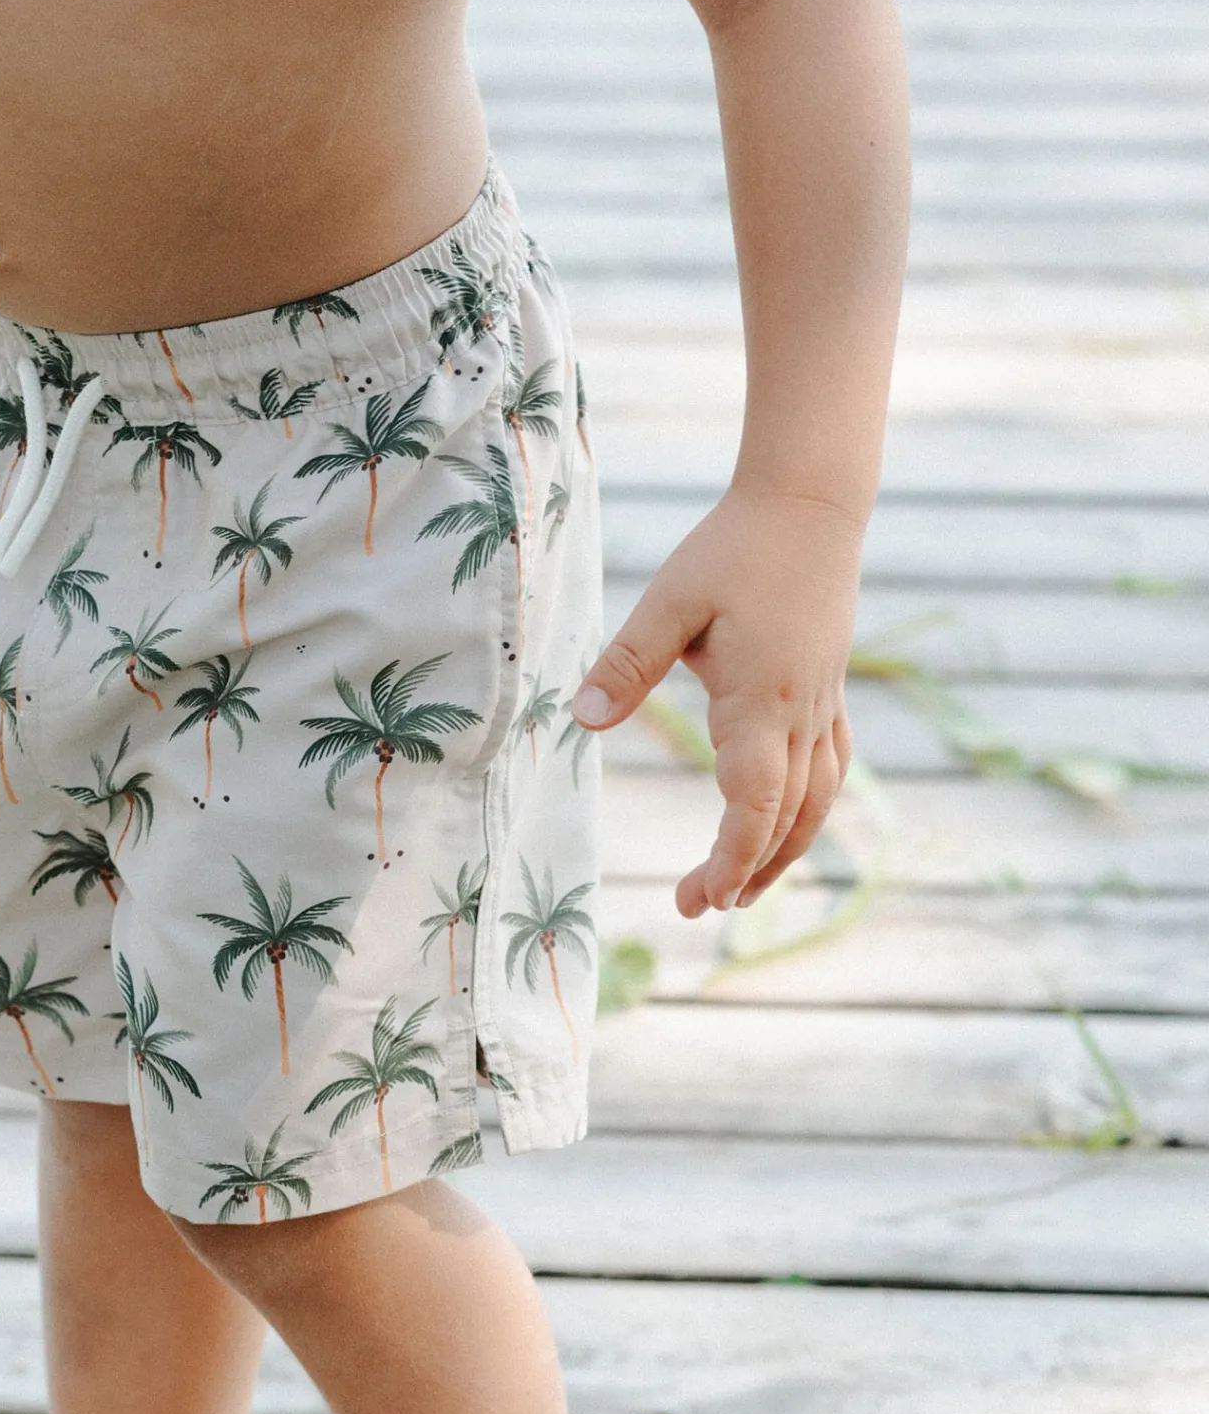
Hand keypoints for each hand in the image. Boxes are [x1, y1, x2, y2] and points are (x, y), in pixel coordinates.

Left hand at [572, 487, 862, 917]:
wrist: (810, 505)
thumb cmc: (735, 549)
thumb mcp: (669, 603)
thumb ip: (628, 663)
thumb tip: (584, 719)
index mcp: (762, 699)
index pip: (754, 802)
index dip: (731, 857)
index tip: (702, 897)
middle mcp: (802, 711)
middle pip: (787, 817)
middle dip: (746, 871)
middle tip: (696, 908)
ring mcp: (823, 702)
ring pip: (817, 799)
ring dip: (783, 850)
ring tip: (742, 890)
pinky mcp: (828, 687)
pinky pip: (830, 767)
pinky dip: (809, 809)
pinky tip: (787, 823)